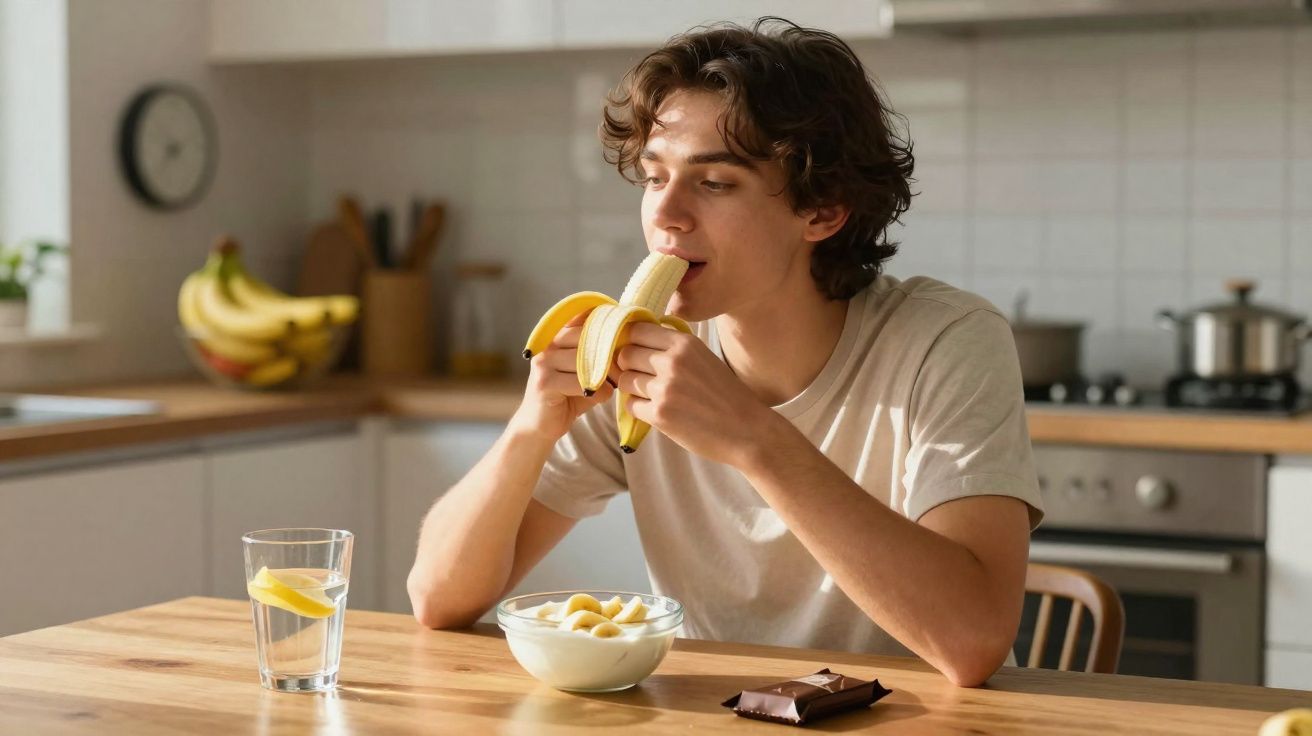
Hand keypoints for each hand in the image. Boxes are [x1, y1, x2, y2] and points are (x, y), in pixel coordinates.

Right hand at [511, 313, 614, 440]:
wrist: (540, 426)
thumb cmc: (568, 397)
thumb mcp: (586, 373)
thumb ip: (601, 356)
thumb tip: (630, 343)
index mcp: (558, 337)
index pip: (584, 319)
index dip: (607, 327)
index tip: (625, 337)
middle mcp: (548, 345)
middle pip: (587, 338)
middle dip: (609, 354)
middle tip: (622, 370)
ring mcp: (543, 362)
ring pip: (586, 361)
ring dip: (605, 376)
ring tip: (612, 385)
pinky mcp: (544, 383)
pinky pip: (581, 383)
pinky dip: (598, 392)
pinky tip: (599, 398)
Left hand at [614, 322, 777, 466]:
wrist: (747, 430)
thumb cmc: (727, 395)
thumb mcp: (703, 358)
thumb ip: (674, 348)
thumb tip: (636, 341)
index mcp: (685, 343)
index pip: (636, 329)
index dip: (630, 341)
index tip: (636, 352)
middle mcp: (672, 362)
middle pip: (625, 354)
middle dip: (627, 366)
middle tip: (640, 377)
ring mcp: (664, 389)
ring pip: (624, 380)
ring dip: (632, 389)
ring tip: (651, 396)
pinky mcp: (659, 415)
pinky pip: (630, 405)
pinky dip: (638, 409)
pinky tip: (656, 411)